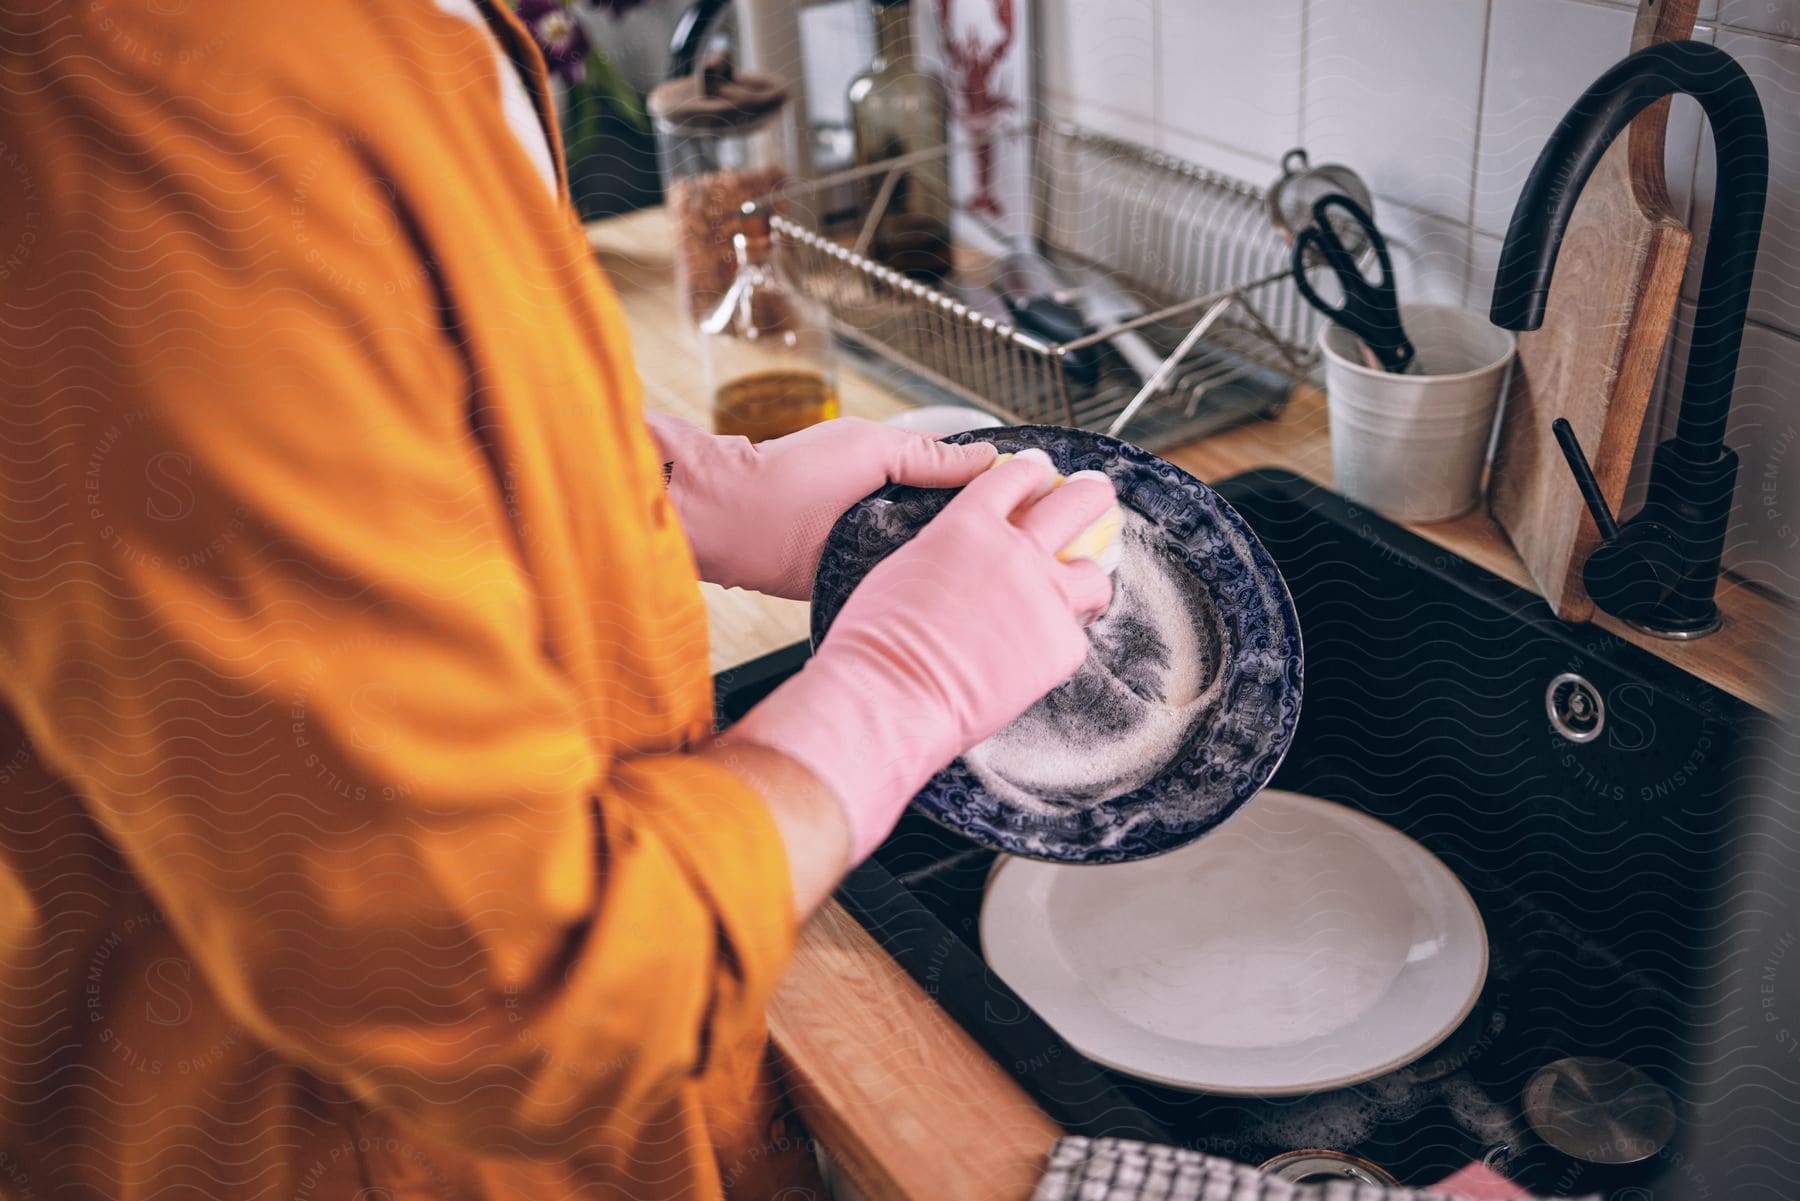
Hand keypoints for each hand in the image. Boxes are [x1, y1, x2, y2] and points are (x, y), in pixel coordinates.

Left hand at [646, 413, 997, 599]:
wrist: (736, 521)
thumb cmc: (792, 473)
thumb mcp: (870, 447)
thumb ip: (928, 456)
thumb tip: (988, 458)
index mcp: (898, 474)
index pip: (961, 484)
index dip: (997, 493)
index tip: (1039, 505)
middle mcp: (892, 514)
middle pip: (953, 528)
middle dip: (984, 538)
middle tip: (1028, 552)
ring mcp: (876, 551)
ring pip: (932, 561)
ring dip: (954, 569)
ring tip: (999, 582)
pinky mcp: (859, 585)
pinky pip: (901, 588)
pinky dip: (920, 592)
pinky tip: (949, 600)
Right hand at [724, 452, 1116, 861]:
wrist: (893, 692)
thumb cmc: (878, 639)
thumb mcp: (906, 567)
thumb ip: (948, 550)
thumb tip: (960, 559)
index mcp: (968, 524)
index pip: (1014, 479)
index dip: (1031, 472)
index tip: (1039, 472)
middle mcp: (1016, 552)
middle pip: (1075, 504)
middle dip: (1089, 495)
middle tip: (1095, 493)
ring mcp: (1045, 597)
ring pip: (1094, 573)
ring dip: (1087, 574)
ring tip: (1082, 582)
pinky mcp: (1061, 645)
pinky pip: (1076, 634)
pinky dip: (1061, 637)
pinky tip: (1045, 646)